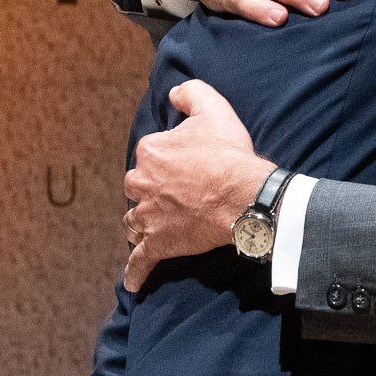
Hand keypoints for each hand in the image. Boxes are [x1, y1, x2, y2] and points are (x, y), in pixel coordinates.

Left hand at [122, 81, 272, 290]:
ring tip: (154, 229)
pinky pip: (139, 261)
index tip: (188, 166)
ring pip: (134, 222)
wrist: (243, 195)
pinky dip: (134, 272)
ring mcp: (147, 217)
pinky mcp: (158, 244)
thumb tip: (174, 93)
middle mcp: (141, 183)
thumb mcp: (214, 109)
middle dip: (150, 193)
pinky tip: (132, 283)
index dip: (168, 161)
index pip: (150, 155)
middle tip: (174, 198)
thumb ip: (190, 93)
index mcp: (150, 152)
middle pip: (137, 190)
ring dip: (142, 224)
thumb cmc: (229, 154)